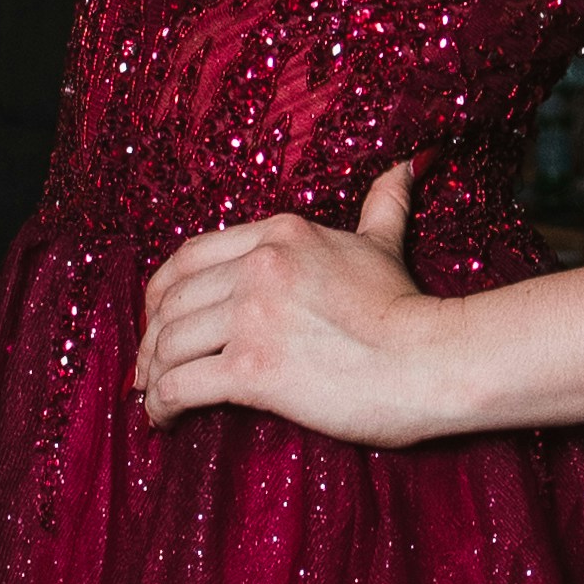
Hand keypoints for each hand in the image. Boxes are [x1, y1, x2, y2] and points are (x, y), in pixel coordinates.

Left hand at [135, 164, 448, 443]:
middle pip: (173, 301)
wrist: (434, 361)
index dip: (162, 292)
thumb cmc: (410, 310)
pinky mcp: (253, 369)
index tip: (159, 318)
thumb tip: (406, 163)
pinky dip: (161, 406)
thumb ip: (383, 205)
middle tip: (149, 367)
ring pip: (169, 343)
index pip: (190, 256)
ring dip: (152, 374)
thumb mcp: (385, 244)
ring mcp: (253, 316)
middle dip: (151, 337)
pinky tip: (164, 420)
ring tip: (155, 396)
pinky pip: (181, 386)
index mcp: (280, 233)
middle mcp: (259, 266)